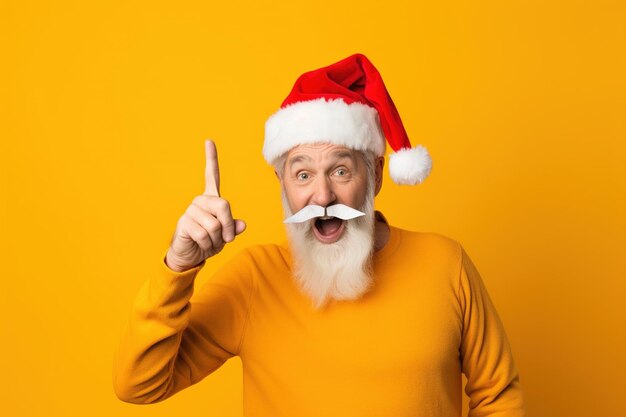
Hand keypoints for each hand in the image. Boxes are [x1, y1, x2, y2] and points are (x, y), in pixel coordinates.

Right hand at [165, 140, 245, 271]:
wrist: (190, 256)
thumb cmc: (209, 242)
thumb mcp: (226, 235)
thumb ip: (234, 227)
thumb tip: (241, 225)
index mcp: (211, 199)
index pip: (212, 175)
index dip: (211, 158)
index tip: (209, 141)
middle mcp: (200, 201)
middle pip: (224, 205)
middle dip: (228, 226)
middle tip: (224, 238)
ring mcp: (191, 210)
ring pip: (215, 225)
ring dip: (216, 239)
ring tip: (208, 242)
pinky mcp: (183, 222)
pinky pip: (204, 234)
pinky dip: (207, 245)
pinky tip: (200, 244)